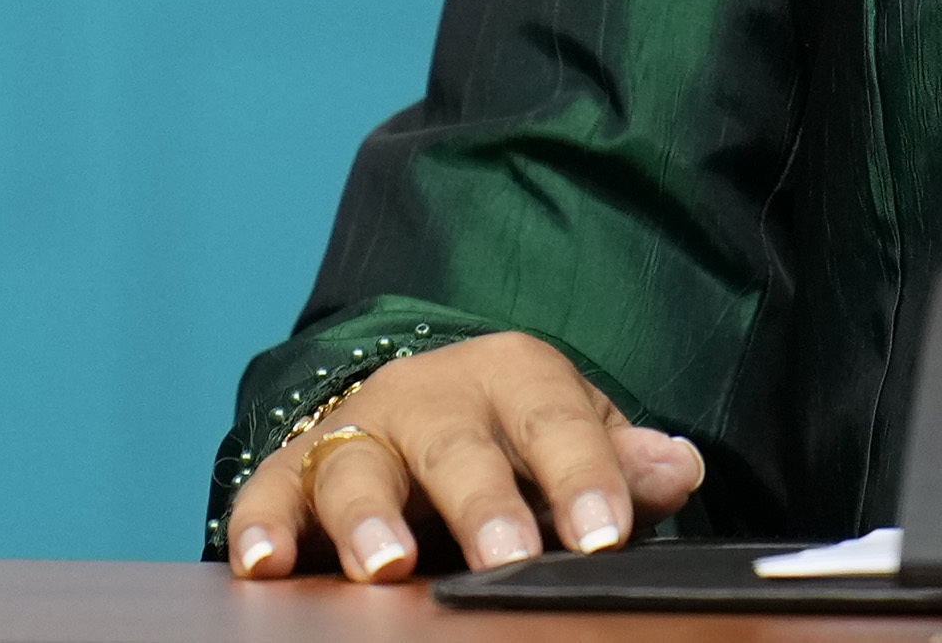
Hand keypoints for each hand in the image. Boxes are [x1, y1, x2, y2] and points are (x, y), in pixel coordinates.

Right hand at [222, 334, 705, 581]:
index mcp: (514, 375)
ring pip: (355, 466)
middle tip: (507, 556)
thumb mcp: (573, 436)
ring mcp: (356, 429)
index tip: (605, 535)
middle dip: (482, 503)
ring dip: (369, 517)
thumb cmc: (510, 436)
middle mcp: (430, 394)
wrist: (415, 406)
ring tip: (386, 566)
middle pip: (457, 445)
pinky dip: (262, 524)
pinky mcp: (287, 468)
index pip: (558, 422)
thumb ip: (621, 462)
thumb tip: (678, 470)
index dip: (584, 478)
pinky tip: (267, 564)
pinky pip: (266, 491)